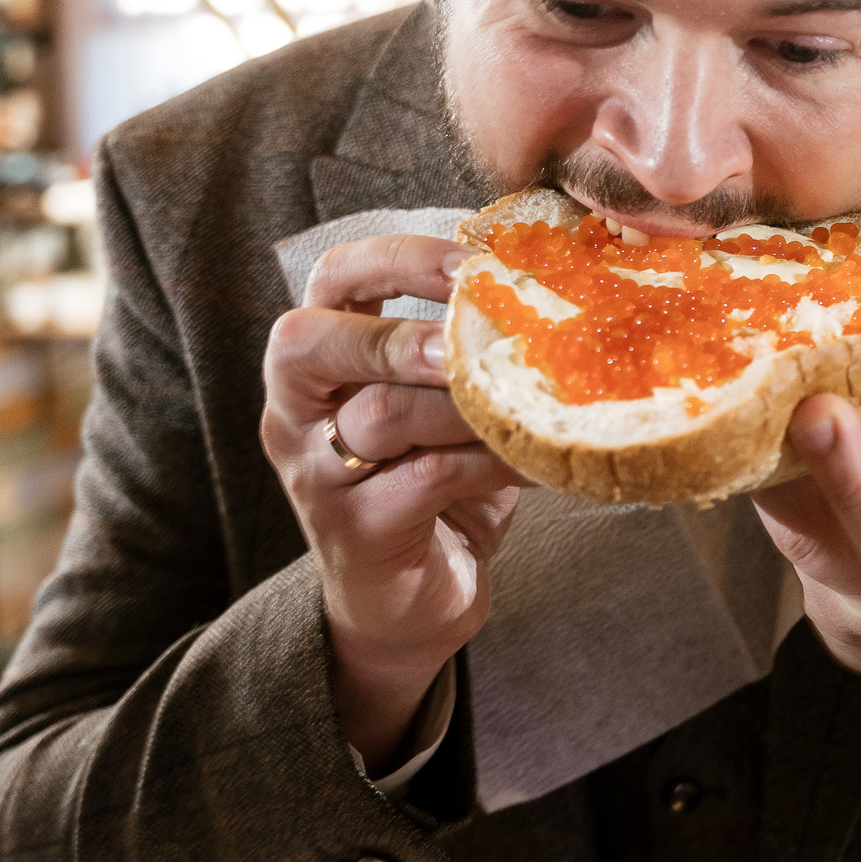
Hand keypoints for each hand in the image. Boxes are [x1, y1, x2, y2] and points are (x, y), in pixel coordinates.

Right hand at [261, 234, 528, 771]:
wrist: (407, 604)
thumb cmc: (433, 484)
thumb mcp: (443, 405)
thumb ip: (469, 349)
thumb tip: (564, 287)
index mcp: (320, 360)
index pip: (331, 277)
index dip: (396, 257)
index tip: (472, 259)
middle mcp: (297, 410)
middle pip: (307, 340)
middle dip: (398, 330)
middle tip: (467, 339)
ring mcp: (316, 472)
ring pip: (379, 414)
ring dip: (463, 401)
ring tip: (525, 400)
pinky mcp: (357, 530)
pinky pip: (426, 477)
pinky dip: (489, 460)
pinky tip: (535, 459)